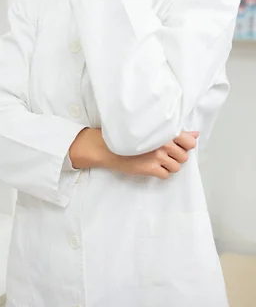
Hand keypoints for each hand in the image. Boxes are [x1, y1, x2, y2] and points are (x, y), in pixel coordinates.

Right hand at [69, 129, 197, 179]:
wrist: (110, 147)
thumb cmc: (131, 137)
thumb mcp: (154, 131)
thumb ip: (176, 133)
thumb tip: (196, 135)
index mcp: (165, 132)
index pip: (189, 142)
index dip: (184, 146)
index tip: (176, 146)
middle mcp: (163, 143)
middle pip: (184, 157)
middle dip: (175, 157)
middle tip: (161, 153)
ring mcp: (157, 156)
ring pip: (176, 167)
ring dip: (168, 166)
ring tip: (156, 160)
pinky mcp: (151, 168)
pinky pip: (166, 175)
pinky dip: (160, 173)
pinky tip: (151, 166)